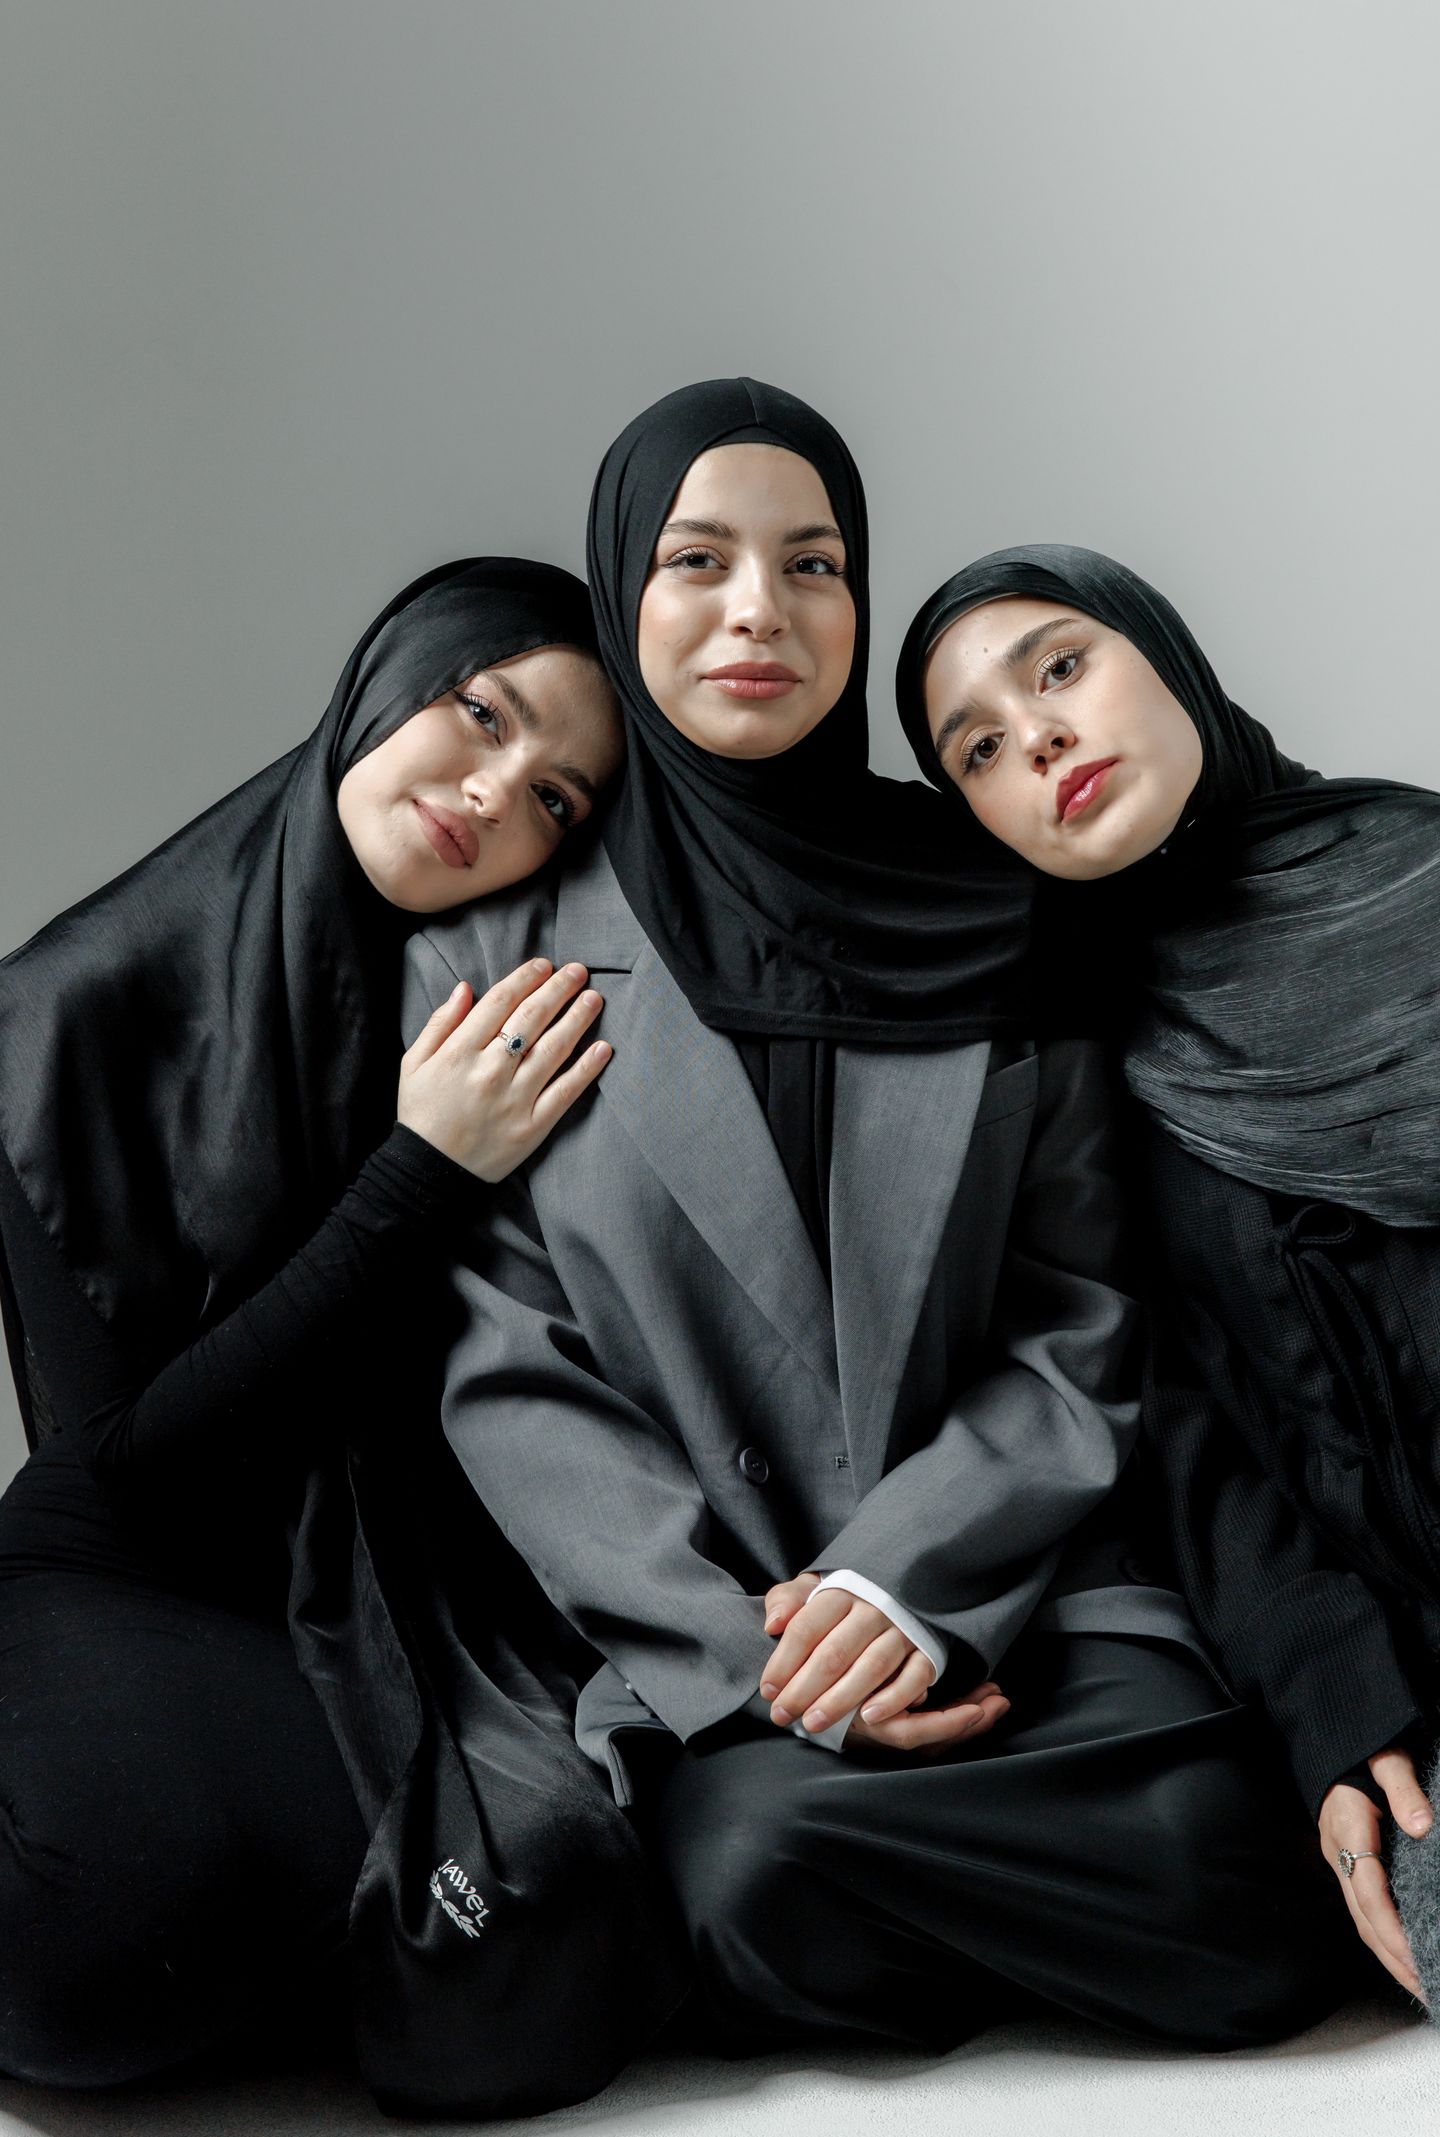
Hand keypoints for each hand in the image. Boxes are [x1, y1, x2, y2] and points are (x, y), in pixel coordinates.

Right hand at [398, 959, 609, 1180]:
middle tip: (578, 971)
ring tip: (594, 999)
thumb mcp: (414, 1064)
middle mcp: (490, 1071)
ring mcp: (514, 1099)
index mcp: (459, 1052)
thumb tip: (466, 988)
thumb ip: (440, 1024)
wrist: (430, 1172)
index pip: (499, 1002)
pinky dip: (587, 1069)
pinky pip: (565, 1092)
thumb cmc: (421, 1114)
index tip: (544, 965)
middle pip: (531, 1018)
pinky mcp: (533, 1126)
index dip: (525, 978)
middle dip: (558, 989)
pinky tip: (604, 1048)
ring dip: (578, 1019)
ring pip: (553, 1049)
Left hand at [761, 1572, 1008, 1751]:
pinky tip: (868, 1717)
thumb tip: (772, 1624)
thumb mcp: (812, 1587)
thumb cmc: (845, 1595)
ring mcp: (902, 1629)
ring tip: (814, 1723)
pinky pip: (914, 1676)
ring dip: (840, 1700)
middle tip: (782, 1715)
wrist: (905, 1581)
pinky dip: (893, 1698)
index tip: (768, 1691)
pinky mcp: (927, 1649)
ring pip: (871, 1667)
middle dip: (804, 1689)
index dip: (783, 1662)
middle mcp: (873, 1607)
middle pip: (834, 1653)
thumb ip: (787, 1600)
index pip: (806, 1629)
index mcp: (840, 1590)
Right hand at [1318, 1746, 1431, 1999]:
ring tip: (1419, 1984)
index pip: (1369, 1891)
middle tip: (1425, 1988)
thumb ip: (1402, 1789)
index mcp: (1346, 1827)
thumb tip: (1420, 1827)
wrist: (1331, 1737)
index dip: (1392, 1930)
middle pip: (1363, 1916)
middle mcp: (1337, 1850)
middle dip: (1394, 1958)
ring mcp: (1339, 1858)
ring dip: (1389, 1955)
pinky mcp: (1347, 1861)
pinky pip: (1364, 1908)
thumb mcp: (1386, 1758)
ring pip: (1361, 1918)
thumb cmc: (1361, 1748)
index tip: (1416, 1959)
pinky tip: (1402, 1952)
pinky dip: (1383, 1936)